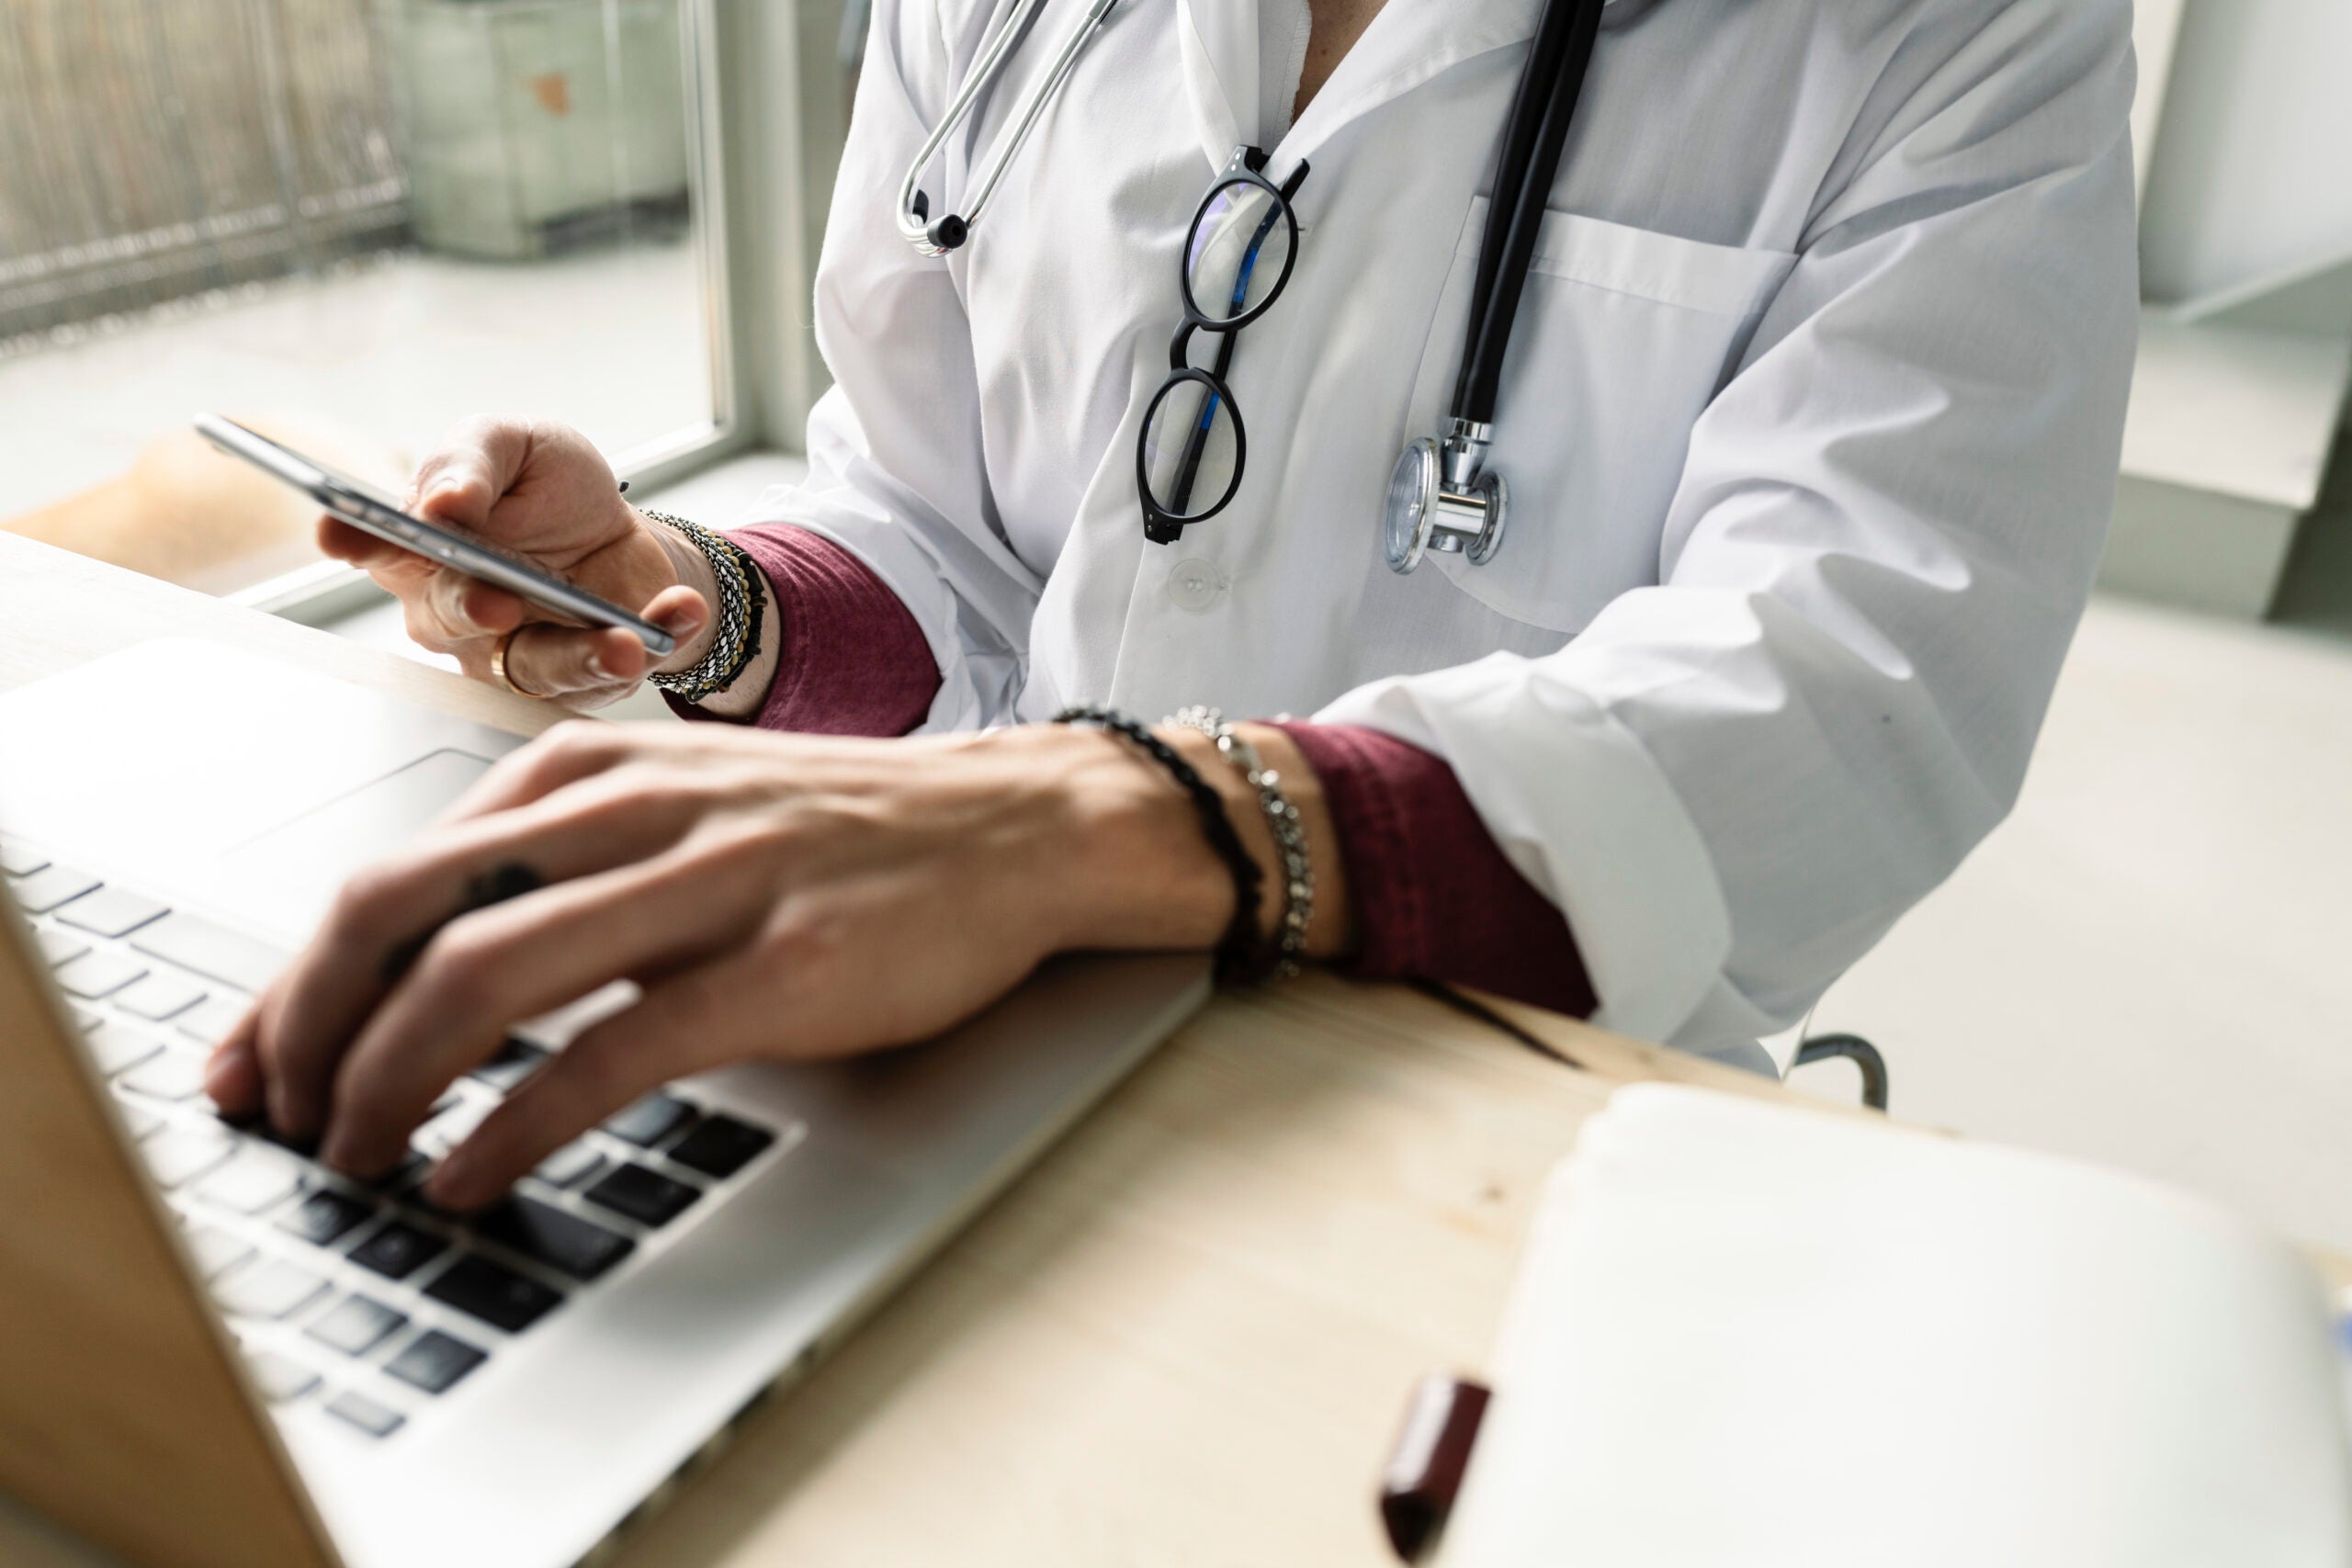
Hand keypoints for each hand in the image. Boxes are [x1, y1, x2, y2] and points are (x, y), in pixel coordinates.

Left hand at [201, 720, 1324, 1209]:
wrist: (1015, 825)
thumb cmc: (847, 832)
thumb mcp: (683, 812)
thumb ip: (565, 866)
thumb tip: (429, 966)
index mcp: (593, 772)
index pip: (393, 869)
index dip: (295, 978)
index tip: (252, 1059)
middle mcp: (632, 809)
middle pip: (403, 909)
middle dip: (306, 1027)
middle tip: (280, 1117)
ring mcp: (707, 879)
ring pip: (484, 973)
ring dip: (387, 1082)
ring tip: (355, 1158)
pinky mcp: (779, 963)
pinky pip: (609, 1051)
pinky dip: (514, 1124)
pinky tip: (471, 1174)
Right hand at [325, 417, 721, 709]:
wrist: (622, 531)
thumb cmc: (549, 488)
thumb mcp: (516, 446)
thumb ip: (474, 463)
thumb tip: (443, 501)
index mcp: (422, 543)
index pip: (374, 544)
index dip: (354, 539)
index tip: (343, 532)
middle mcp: (453, 609)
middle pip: (446, 618)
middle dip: (472, 607)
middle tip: (498, 598)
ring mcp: (510, 651)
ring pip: (531, 666)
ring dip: (580, 654)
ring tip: (621, 640)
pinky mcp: (575, 677)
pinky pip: (607, 673)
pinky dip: (651, 640)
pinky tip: (678, 612)